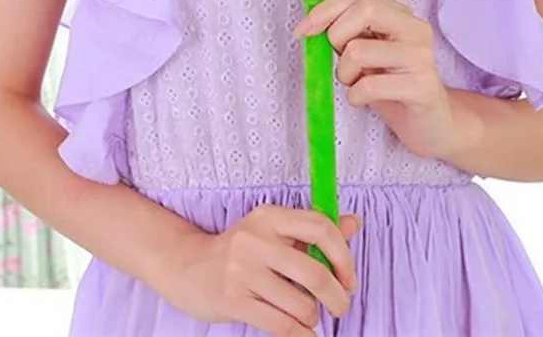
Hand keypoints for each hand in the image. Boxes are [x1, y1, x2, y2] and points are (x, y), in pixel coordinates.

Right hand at [164, 205, 360, 335]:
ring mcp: (242, 270)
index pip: (321, 227)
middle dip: (337, 296)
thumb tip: (354, 223)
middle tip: (341, 305)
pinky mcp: (233, 300)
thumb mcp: (273, 231)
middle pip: (315, 272)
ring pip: (301, 304)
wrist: (188, 267)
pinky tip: (304, 333)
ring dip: (314, 317)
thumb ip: (313, 230)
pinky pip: (282, 325)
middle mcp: (256, 239)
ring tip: (310, 315)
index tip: (349, 277)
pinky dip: (302, 335)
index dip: (344, 255)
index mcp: (270, 216)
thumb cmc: (240, 250)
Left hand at [295, 0, 476, 160]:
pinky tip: (364, 100)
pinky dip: (355, 96)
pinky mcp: (422, 87)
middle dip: (337, 35)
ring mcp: (422, 58)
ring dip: (345, 73)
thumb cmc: (392, 86)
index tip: (303, 30)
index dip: (326, 8)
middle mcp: (415, 30)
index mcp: (401, 15)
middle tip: (341, 60)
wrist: (433, 124)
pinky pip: (369, 86)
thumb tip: (311, 24)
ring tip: (356, 83)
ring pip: (358, 50)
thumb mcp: (367, 52)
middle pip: (364, 9)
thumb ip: (348, 32)